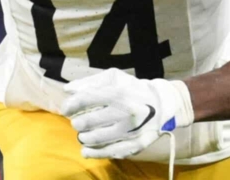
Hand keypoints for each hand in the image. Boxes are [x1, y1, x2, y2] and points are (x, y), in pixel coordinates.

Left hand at [60, 68, 193, 159]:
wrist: (162, 105)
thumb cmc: (133, 89)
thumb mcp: (114, 77)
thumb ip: (90, 82)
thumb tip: (68, 90)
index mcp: (119, 92)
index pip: (86, 99)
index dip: (71, 105)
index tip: (66, 109)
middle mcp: (125, 112)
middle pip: (88, 122)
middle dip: (77, 123)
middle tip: (77, 123)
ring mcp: (131, 130)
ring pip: (96, 139)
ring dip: (84, 137)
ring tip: (83, 134)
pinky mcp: (135, 144)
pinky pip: (109, 152)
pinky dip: (93, 153)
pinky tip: (85, 150)